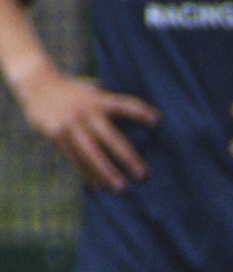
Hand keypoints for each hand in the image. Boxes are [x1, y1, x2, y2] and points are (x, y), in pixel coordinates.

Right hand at [14, 62, 156, 190]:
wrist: (36, 82)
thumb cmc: (71, 89)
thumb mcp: (91, 89)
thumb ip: (108, 101)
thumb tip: (133, 114)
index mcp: (98, 100)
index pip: (124, 105)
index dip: (141, 112)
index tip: (158, 121)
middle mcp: (86, 112)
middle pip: (111, 138)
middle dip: (128, 157)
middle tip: (143, 175)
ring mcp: (71, 125)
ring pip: (91, 154)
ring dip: (107, 173)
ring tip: (122, 188)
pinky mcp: (58, 135)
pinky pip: (75, 159)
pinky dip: (87, 174)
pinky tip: (98, 186)